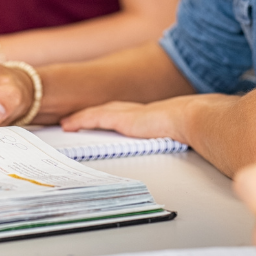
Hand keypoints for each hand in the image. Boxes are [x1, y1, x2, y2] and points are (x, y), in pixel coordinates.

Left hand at [60, 97, 196, 142]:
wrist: (190, 117)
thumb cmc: (188, 126)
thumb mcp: (176, 133)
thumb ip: (170, 136)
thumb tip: (179, 144)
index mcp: (146, 115)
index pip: (122, 114)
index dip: (108, 116)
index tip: (98, 120)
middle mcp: (133, 111)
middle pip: (106, 111)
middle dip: (90, 115)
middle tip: (74, 120)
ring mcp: (126, 113)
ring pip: (96, 113)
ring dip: (80, 118)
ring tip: (66, 124)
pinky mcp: (121, 119)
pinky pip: (94, 119)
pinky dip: (80, 121)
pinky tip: (69, 125)